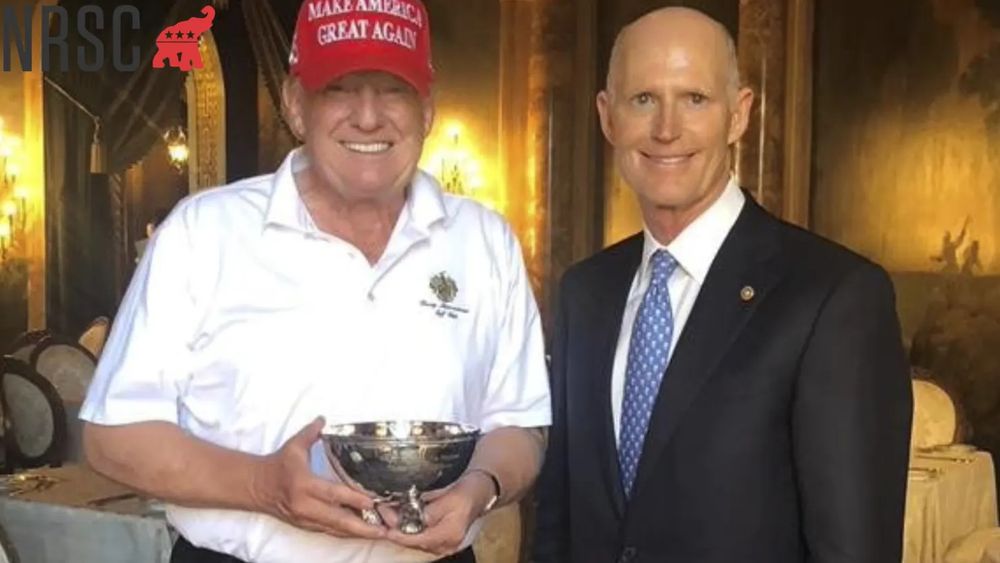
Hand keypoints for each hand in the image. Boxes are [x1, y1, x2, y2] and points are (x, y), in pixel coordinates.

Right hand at [250, 417, 385, 539]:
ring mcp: (305, 519)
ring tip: (380, 533)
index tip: (372, 501)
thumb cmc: (278, 464)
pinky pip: (329, 532)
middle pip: (337, 519)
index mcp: (303, 484)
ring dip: (357, 532)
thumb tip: (324, 418)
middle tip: (384, 529)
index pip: (332, 493)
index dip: (352, 498)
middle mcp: (305, 506)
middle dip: (362, 526)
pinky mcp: (305, 526)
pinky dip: (346, 533)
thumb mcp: (294, 445)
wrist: (256, 486)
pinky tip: (362, 532)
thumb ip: (312, 432)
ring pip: (335, 529)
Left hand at [384, 471, 494, 555]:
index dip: (398, 532)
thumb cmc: (467, 492)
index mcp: (449, 534)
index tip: (385, 522)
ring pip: (415, 541)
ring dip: (401, 528)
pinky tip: (402, 517)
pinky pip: (420, 538)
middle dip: (396, 527)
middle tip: (383, 511)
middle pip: (413, 541)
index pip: (417, 539)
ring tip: (389, 512)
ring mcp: (444, 545)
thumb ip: (430, 511)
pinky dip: (409, 528)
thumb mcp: (448, 498)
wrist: (481, 492)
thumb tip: (409, 518)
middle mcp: (446, 544)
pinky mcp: (441, 541)